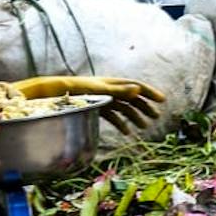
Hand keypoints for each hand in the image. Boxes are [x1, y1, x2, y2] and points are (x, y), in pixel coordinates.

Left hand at [11, 76, 166, 134]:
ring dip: (135, 117)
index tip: (163, 101)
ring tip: (144, 127)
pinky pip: (113, 116)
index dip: (150, 92)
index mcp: (111, 83)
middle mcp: (109, 90)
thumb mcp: (98, 91)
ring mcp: (102, 99)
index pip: (136, 86)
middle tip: (156, 117)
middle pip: (132, 97)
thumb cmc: (74, 90)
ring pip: (124, 108)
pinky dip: (121, 123)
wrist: (52, 94)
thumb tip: (137, 89)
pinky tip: (127, 133)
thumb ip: (118, 91)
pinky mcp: (96, 107)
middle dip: (145, 107)